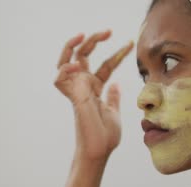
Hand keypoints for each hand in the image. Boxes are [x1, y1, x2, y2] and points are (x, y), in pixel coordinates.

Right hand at [54, 30, 132, 160]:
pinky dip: (64, 69)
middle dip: (94, 40)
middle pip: (84, 56)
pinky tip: (77, 64)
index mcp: (95, 90)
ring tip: (84, 35)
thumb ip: (112, 97)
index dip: (117, 54)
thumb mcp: (113, 112)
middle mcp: (84, 87)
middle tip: (108, 31)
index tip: (130, 44)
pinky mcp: (74, 98)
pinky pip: (60, 79)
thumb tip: (115, 83)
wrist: (99, 152)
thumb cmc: (105, 137)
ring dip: (72, 46)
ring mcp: (77, 91)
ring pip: (67, 60)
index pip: (105, 65)